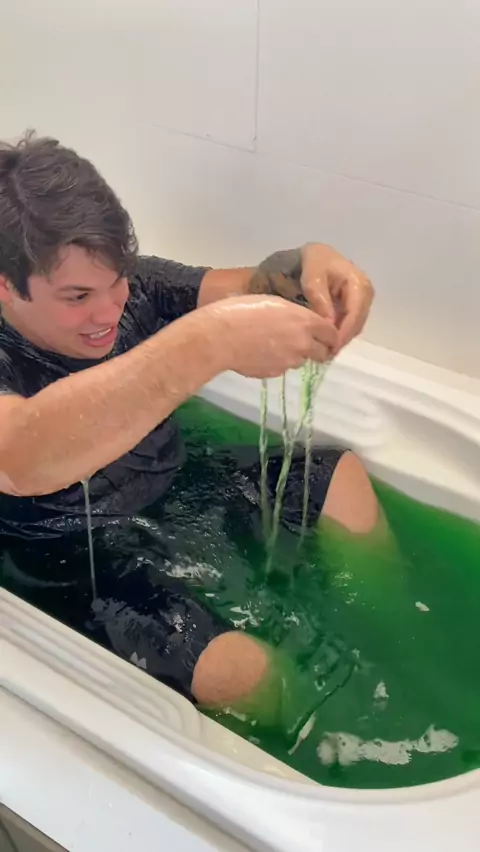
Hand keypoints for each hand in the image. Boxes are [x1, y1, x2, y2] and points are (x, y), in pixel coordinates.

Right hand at [204, 295, 337, 378]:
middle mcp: (302, 343)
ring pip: (302, 360)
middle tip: (306, 342)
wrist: (218, 338)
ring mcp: (289, 361)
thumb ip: (294, 313)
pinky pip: (283, 367)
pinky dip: (278, 361)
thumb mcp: (273, 301)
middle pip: (323, 353)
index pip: (332, 333)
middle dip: (318, 348)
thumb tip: (300, 321)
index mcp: (305, 321)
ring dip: (296, 354)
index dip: (329, 334)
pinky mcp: (275, 373)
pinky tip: (262, 352)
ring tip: (276, 344)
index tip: (324, 334)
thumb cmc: (241, 310)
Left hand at [249, 244, 373, 353]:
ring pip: (355, 326)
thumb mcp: (312, 276)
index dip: (344, 331)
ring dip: (341, 339)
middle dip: (343, 339)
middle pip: (357, 322)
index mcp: (358, 282)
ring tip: (325, 352)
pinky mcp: (355, 306)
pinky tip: (327, 343)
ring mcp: (361, 300)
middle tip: (326, 354)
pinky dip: (340, 334)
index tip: (330, 346)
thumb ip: (319, 298)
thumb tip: (329, 323)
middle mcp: (365, 292)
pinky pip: (350, 324)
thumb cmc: (311, 264)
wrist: (310, 258)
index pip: (355, 312)